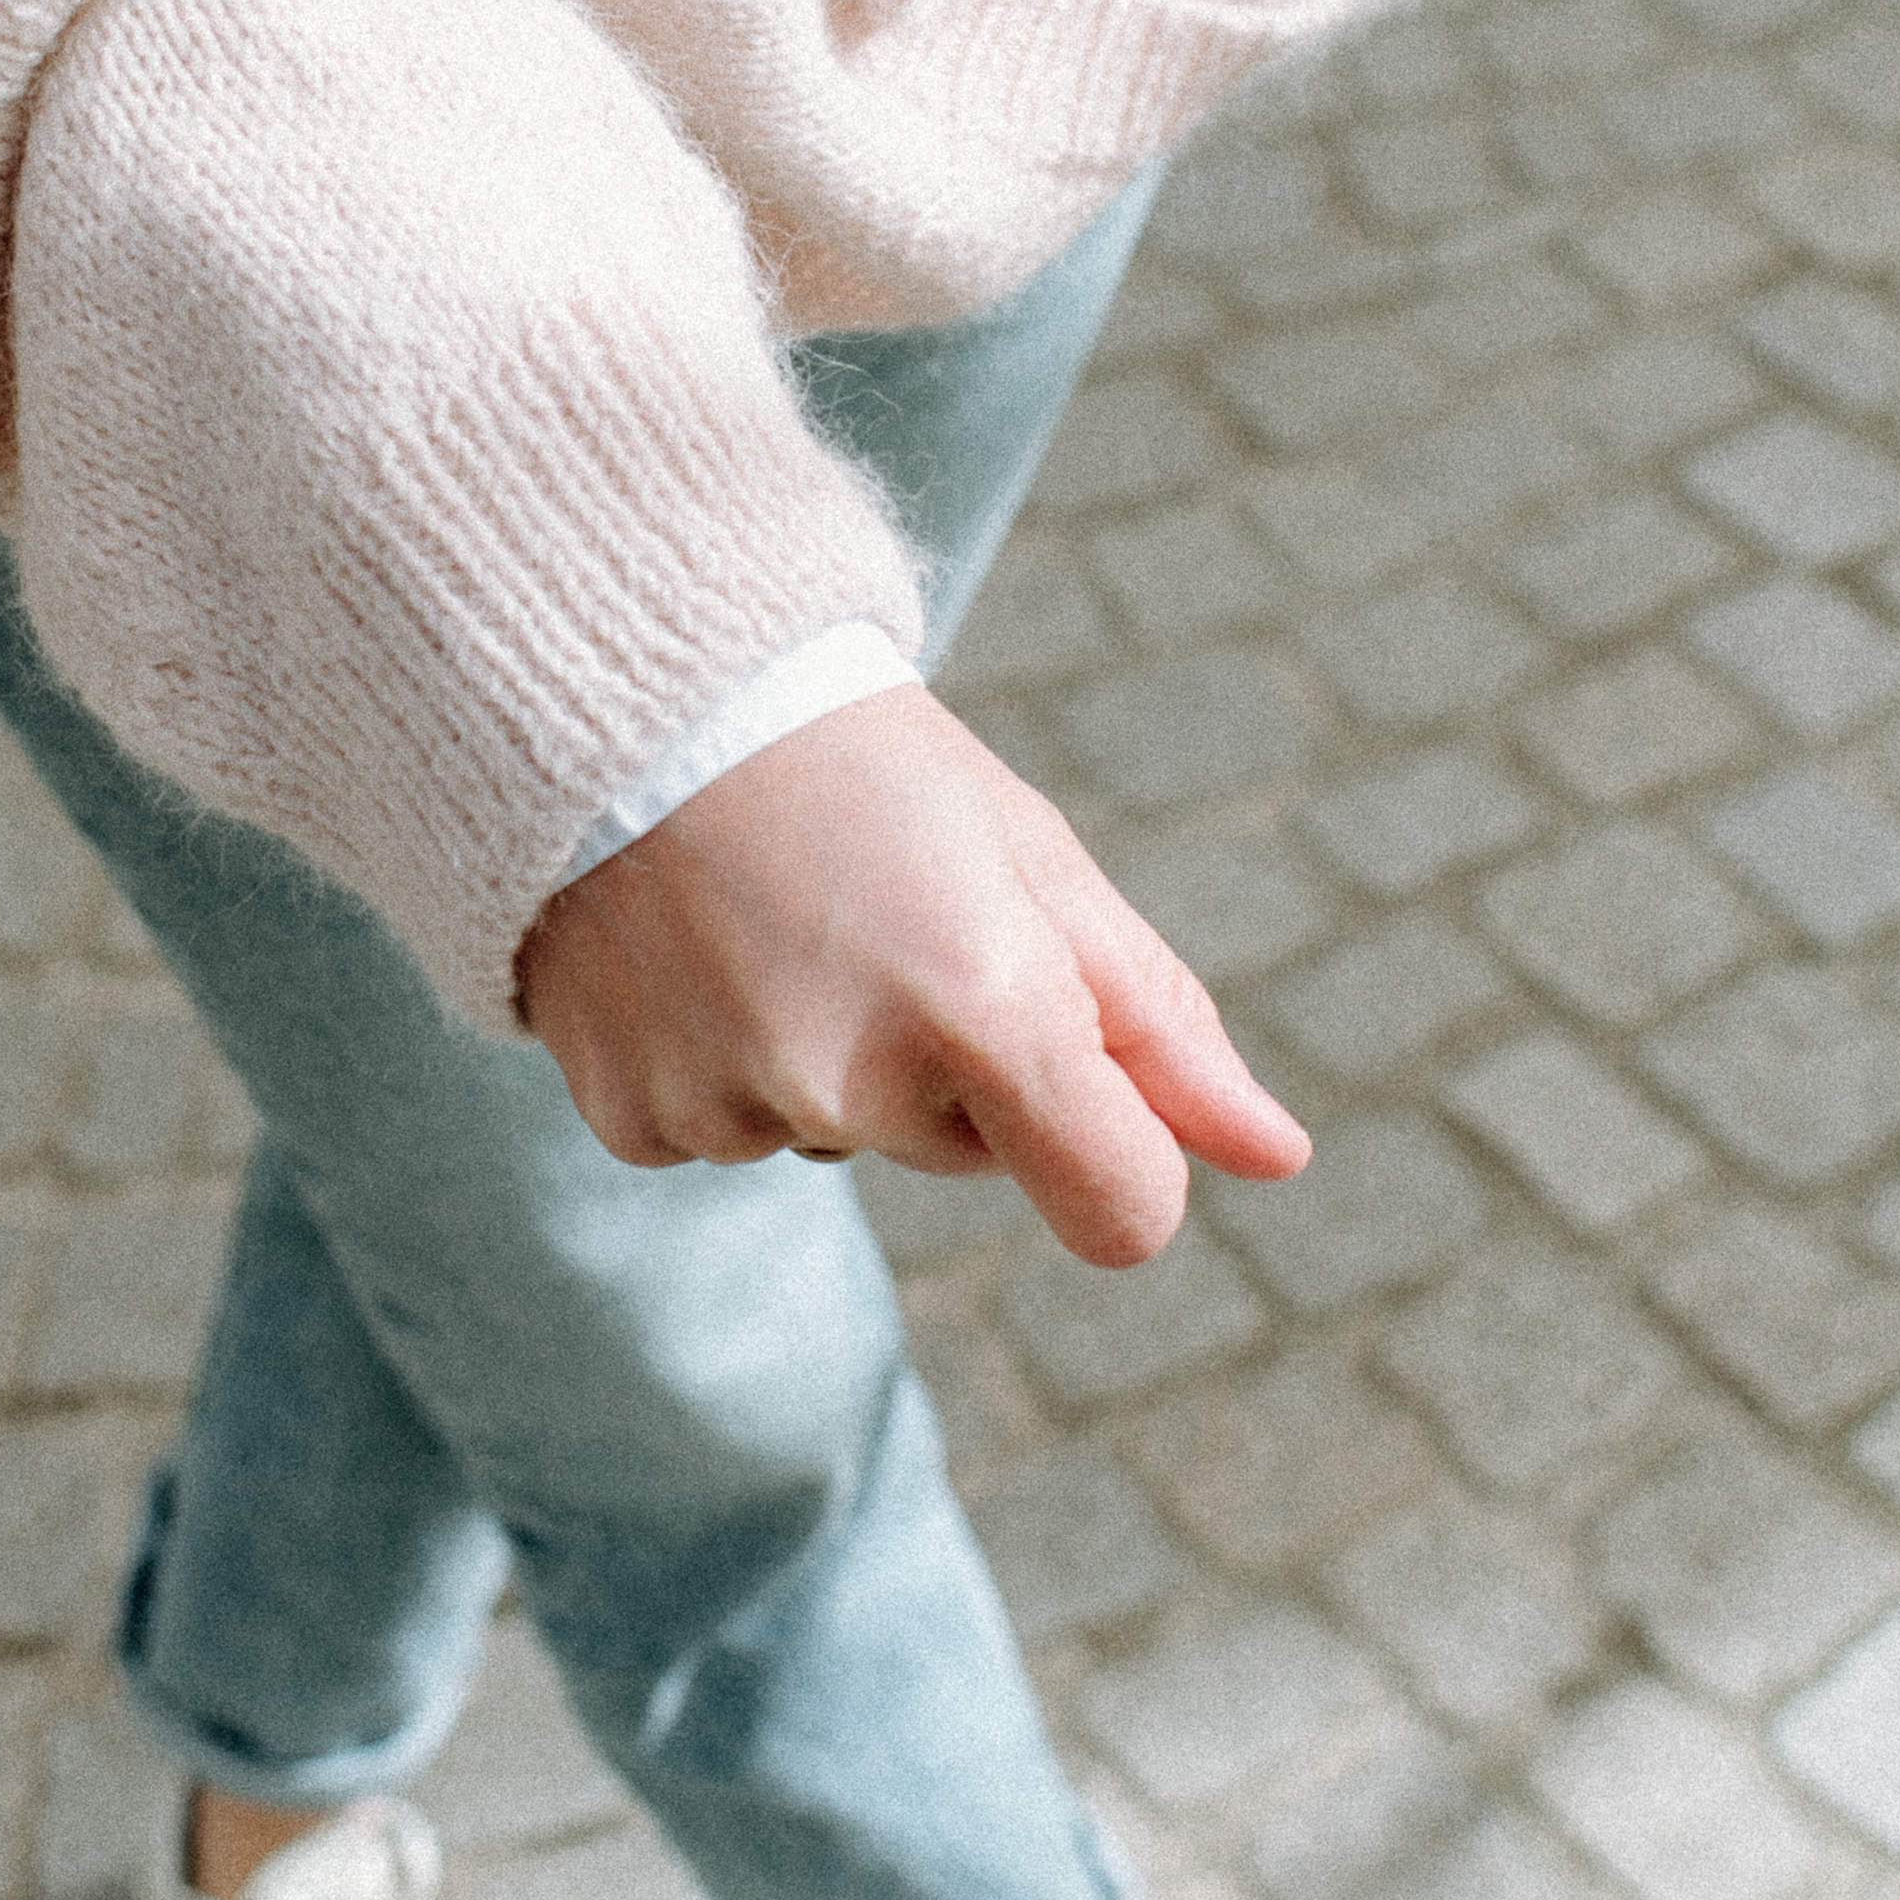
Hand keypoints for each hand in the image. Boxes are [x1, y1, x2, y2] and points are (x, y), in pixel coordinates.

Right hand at [516, 684, 1309, 1268]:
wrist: (621, 687)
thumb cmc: (859, 759)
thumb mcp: (1031, 857)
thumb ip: (1160, 1025)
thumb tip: (1279, 1156)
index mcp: (982, 1003)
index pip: (1124, 1212)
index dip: (1126, 1160)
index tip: (1087, 1089)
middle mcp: (854, 1079)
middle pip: (971, 1152)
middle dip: (953, 1057)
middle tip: (876, 907)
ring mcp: (732, 1108)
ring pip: (846, 1140)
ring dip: (833, 1057)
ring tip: (773, 911)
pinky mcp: (634, 1122)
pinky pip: (731, 1137)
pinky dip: (726, 1064)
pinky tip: (695, 950)